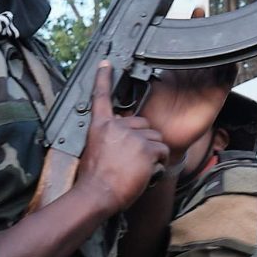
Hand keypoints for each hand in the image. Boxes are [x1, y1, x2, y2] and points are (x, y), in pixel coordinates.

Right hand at [71, 68, 169, 213]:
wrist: (97, 193)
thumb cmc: (93, 180)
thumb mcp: (94, 151)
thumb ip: (108, 138)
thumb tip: (119, 139)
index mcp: (100, 126)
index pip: (102, 97)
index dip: (103, 79)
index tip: (105, 64)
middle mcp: (117, 126)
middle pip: (141, 123)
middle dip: (143, 140)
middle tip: (134, 159)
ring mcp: (133, 136)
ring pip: (155, 138)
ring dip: (153, 153)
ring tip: (139, 169)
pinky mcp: (146, 148)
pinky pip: (163, 151)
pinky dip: (159, 163)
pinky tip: (148, 173)